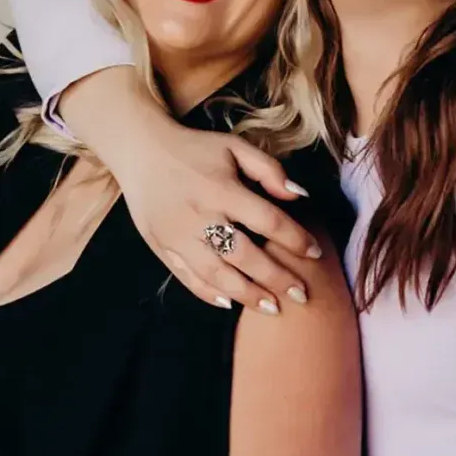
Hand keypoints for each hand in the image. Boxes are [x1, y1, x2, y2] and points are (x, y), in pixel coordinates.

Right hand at [59, 67, 323, 312]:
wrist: (139, 150)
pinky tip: (230, 303)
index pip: (267, 220)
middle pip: (244, 255)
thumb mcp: (234, 146)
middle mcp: (198, 215)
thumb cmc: (194, 149)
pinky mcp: (161, 246)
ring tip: (272, 308)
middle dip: (276, 278)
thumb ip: (269, 170)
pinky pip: (186, 277)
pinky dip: (208, 293)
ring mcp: (176, 235)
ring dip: (247, 295)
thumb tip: (300, 196)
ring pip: (216, 274)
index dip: (295, 239)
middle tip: (302, 295)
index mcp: (220, 188)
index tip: (316, 253)